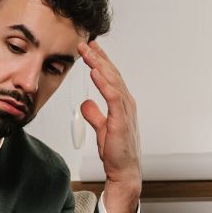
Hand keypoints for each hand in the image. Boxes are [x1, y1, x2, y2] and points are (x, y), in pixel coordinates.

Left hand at [78, 40, 140, 212]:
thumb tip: (86, 102)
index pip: (110, 76)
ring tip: (87, 50)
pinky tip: (95, 71)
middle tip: (85, 42)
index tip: (90, 48)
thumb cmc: (116, 151)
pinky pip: (113, 96)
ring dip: (99, 63)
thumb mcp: (101, 127)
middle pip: (111, 73)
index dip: (100, 61)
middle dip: (98, 56)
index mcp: (122, 103)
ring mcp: (125, 110)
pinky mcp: (120, 120)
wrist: (124, 171)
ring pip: (112, 80)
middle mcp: (126, 103)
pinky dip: (104, 82)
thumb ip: (94, 114)